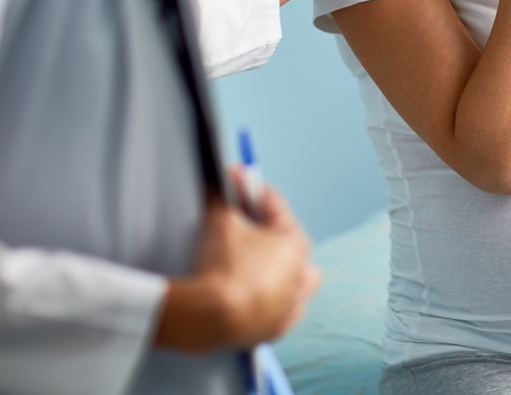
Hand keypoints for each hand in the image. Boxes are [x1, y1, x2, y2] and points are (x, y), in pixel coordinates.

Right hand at [155, 190, 320, 351]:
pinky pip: (280, 311)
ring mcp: (291, 304)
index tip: (236, 180)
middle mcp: (302, 274)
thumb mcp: (220, 221)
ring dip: (279, 271)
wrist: (209, 316)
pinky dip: (270, 302)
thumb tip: (216, 182)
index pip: (275, 207)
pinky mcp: (276, 329)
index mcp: (296, 244)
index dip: (250, 190)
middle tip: (243, 224)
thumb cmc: (222, 265)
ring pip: (295, 282)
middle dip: (269, 231)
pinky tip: (251, 297)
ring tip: (254, 264)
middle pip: (291, 244)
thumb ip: (221, 197)